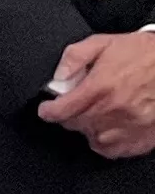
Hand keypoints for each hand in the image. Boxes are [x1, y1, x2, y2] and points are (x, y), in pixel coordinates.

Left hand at [47, 30, 154, 158]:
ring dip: (89, 128)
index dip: (48, 111)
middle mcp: (113, 110)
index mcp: (101, 87)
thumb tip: (58, 76)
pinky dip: (106, 142)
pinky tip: (110, 127)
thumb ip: (75, 57)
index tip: (47, 109)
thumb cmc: (145, 53)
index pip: (61, 111)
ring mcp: (129, 126)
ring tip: (98, 113)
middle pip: (74, 125)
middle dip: (70, 116)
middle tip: (78, 105)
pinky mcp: (142, 137)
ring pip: (92, 138)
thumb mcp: (105, 43)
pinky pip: (112, 150)